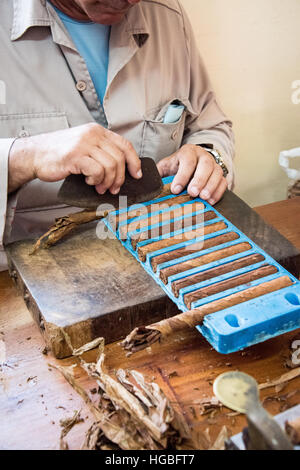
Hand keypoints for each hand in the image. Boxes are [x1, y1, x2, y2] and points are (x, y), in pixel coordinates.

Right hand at [8, 123, 141, 193]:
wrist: (35, 154)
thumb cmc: (58, 153)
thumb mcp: (83, 146)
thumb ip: (100, 152)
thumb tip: (120, 169)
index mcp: (97, 131)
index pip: (125, 144)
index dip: (134, 161)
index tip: (136, 174)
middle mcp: (92, 134)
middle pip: (119, 158)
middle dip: (119, 177)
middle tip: (113, 188)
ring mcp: (84, 144)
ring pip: (110, 165)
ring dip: (108, 181)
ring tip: (99, 187)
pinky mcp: (76, 155)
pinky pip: (97, 171)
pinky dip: (96, 180)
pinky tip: (88, 181)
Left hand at [157, 144, 227, 204]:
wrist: (192, 162)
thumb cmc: (177, 166)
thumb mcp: (166, 166)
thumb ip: (159, 173)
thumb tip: (148, 182)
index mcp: (188, 152)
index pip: (187, 161)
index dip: (182, 176)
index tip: (176, 189)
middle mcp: (203, 156)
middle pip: (205, 165)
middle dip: (199, 180)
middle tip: (193, 192)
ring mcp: (214, 165)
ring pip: (217, 172)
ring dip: (211, 186)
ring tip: (203, 197)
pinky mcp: (220, 175)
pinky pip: (223, 182)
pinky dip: (218, 192)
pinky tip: (211, 200)